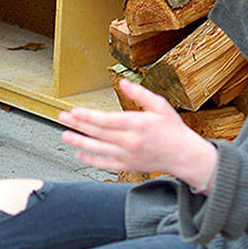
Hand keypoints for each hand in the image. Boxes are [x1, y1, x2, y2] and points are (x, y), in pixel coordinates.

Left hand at [59, 79, 217, 190]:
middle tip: (63, 118)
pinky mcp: (128, 166)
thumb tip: (123, 82)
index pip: (107, 120)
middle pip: (99, 133)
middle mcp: (131, 141)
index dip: (89, 116)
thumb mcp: (160, 106)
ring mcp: (128, 156)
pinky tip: (80, 153)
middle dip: (78, 125)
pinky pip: (105, 164)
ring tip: (65, 135)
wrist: (184, 156)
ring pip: (98, 150)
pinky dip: (91, 160)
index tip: (74, 111)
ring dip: (80, 142)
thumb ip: (140, 94)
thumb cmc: (173, 129)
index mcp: (138, 124)